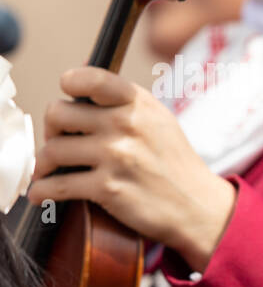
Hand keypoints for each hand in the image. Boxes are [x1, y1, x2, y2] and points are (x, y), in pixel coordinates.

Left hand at [27, 67, 235, 272]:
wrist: (198, 207)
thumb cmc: (173, 164)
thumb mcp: (158, 121)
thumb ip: (122, 101)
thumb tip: (76, 79)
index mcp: (138, 104)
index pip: (89, 79)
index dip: (69, 84)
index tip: (68, 99)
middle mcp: (127, 125)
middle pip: (57, 114)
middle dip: (51, 131)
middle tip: (60, 143)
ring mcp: (117, 156)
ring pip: (52, 151)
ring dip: (44, 165)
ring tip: (49, 171)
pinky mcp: (108, 188)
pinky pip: (55, 186)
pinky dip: (41, 192)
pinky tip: (42, 193)